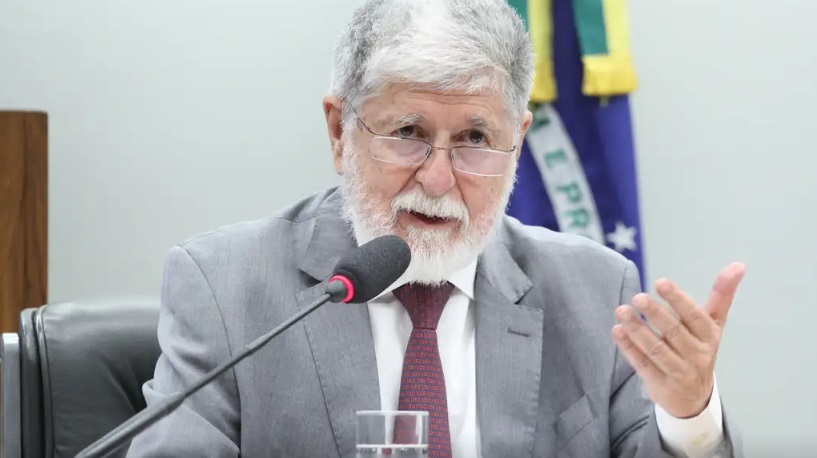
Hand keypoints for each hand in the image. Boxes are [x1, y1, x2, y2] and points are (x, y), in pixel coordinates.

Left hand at [611, 262, 745, 417]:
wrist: (694, 398)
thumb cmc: (700, 348)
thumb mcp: (713, 323)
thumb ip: (722, 295)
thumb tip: (738, 265)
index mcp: (710, 335)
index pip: (695, 316)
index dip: (678, 299)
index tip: (661, 282)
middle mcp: (697, 355)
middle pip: (674, 332)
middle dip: (655, 314)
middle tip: (638, 297)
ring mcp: (680, 372)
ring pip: (657, 350)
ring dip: (638, 330)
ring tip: (621, 311)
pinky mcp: (661, 385)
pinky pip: (643, 365)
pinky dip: (629, 348)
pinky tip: (618, 331)